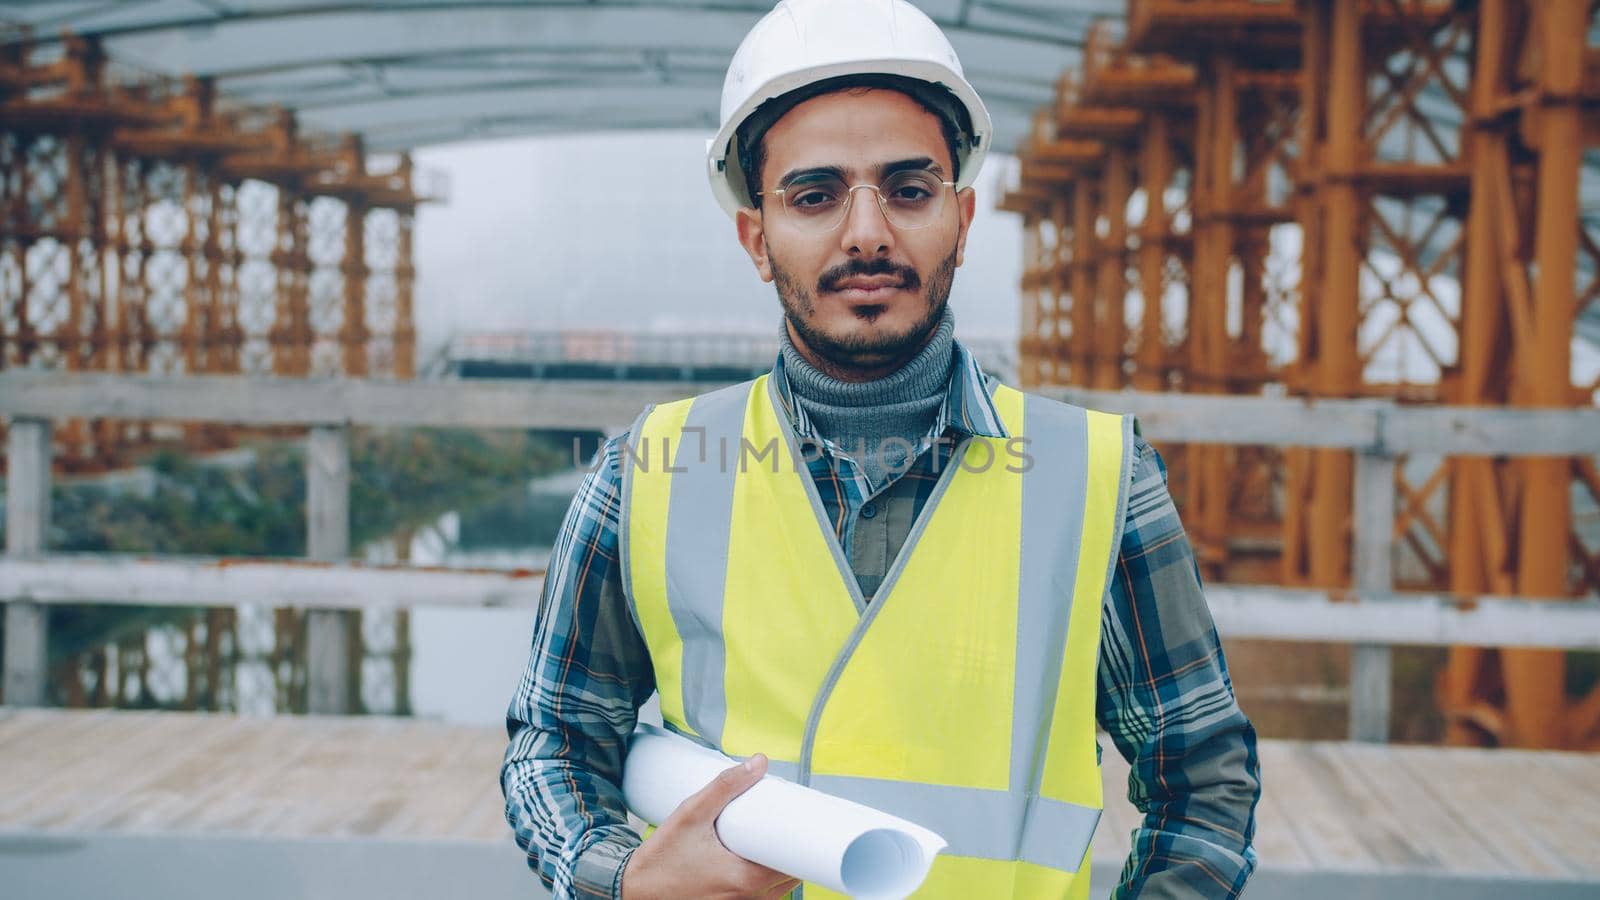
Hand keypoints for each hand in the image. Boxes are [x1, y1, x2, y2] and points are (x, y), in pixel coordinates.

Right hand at [620, 753, 801, 899]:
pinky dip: (763, 884)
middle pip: (789, 879)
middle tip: (785, 826)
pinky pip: (759, 899)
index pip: (793, 865)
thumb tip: (758, 763)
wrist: (633, 889)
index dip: (802, 845)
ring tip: (771, 842)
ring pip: (777, 892)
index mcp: (745, 879)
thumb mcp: (691, 814)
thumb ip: (725, 786)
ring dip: (778, 869)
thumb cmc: (661, 857)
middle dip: (791, 853)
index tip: (802, 823)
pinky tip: (754, 863)